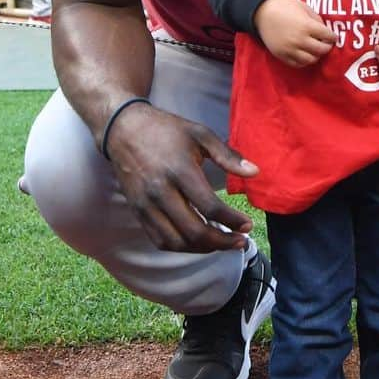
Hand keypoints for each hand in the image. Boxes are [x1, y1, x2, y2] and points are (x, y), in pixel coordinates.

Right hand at [103, 102, 258, 252]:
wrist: (123, 130)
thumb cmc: (166, 130)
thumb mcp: (200, 134)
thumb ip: (228, 155)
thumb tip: (255, 172)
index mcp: (180, 171)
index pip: (210, 207)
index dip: (232, 221)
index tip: (248, 225)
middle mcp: (161, 192)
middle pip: (194, 231)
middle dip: (222, 242)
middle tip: (240, 241)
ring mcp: (146, 205)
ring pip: (177, 241)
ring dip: (203, 249)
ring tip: (223, 243)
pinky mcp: (138, 212)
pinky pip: (160, 240)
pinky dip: (182, 247)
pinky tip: (198, 242)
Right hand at [253, 0, 335, 66]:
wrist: (262, 13)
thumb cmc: (284, 7)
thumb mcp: (304, 7)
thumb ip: (316, 19)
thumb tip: (324, 30)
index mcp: (307, 26)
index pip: (328, 36)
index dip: (332, 37)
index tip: (332, 37)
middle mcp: (300, 40)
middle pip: (321, 50)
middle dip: (326, 47)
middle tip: (326, 44)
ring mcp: (290, 49)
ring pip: (310, 60)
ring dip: (316, 55)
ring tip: (315, 50)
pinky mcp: (282, 55)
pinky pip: (297, 64)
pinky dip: (304, 61)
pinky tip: (305, 54)